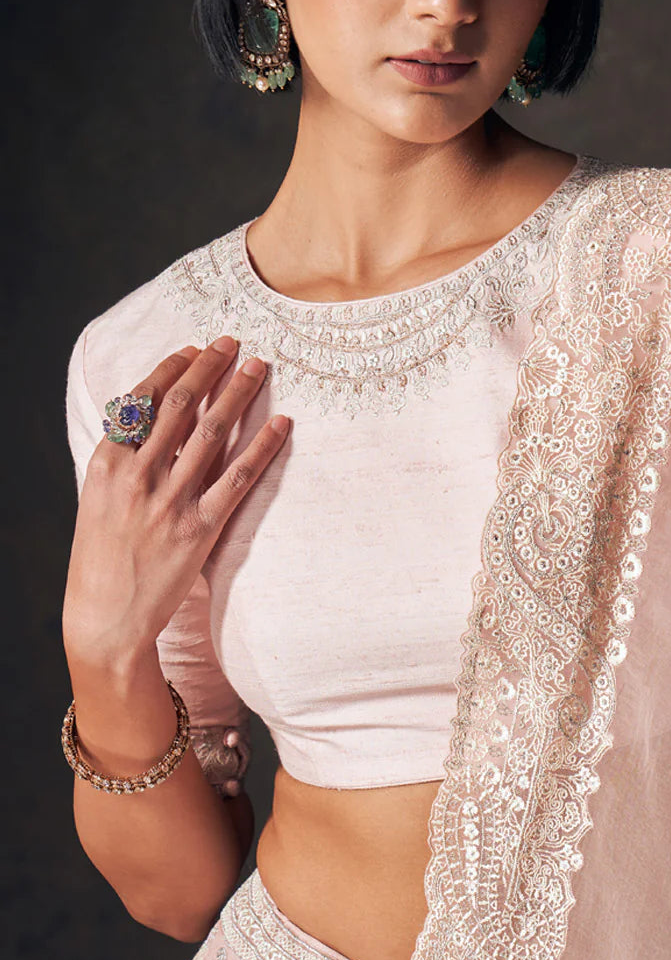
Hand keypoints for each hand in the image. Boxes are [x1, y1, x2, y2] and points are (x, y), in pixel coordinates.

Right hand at [63, 337, 289, 667]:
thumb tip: (154, 420)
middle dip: (209, 367)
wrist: (106, 618)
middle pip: (180, 405)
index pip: (143, 399)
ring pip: (211, 432)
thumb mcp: (97, 498)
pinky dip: (263, 446)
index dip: (172, 368)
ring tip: (259, 367)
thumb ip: (124, 459)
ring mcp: (169, 502)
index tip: (193, 349)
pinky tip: (283, 424)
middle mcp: (137, 476)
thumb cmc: (101, 557)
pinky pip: (239, 478)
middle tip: (233, 342)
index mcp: (106, 463)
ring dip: (239, 393)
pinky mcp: (200, 530)